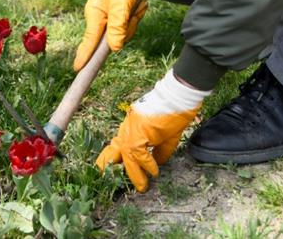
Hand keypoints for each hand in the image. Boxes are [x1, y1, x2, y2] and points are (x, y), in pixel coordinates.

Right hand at [74, 0, 145, 70]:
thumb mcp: (122, 3)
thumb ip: (118, 25)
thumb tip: (114, 47)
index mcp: (95, 15)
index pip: (89, 41)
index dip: (84, 56)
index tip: (78, 69)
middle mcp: (98, 19)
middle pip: (113, 38)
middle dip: (128, 27)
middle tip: (135, 9)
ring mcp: (106, 18)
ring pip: (123, 31)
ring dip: (134, 18)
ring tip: (137, 3)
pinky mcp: (113, 16)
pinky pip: (126, 24)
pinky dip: (135, 15)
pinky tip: (137, 4)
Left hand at [95, 70, 209, 191]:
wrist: (178, 96)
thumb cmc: (174, 113)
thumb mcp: (166, 137)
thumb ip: (159, 151)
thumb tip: (156, 165)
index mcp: (132, 128)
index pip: (119, 145)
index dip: (115, 159)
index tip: (112, 171)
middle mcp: (128, 127)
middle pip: (114, 149)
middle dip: (108, 165)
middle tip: (105, 178)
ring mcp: (132, 128)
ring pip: (126, 155)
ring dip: (134, 173)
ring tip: (142, 186)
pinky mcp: (138, 130)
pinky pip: (139, 153)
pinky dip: (147, 164)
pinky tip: (154, 171)